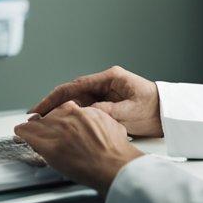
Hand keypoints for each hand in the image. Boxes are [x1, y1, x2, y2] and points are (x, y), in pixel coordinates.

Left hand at [13, 102, 143, 194]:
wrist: (113, 164)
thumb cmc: (115, 150)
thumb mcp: (111, 125)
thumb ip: (98, 120)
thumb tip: (95, 123)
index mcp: (82, 110)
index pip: (63, 107)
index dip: (59, 116)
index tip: (58, 121)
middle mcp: (67, 116)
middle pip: (49, 114)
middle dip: (46, 122)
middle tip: (44, 129)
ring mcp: (56, 129)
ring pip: (36, 122)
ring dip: (33, 127)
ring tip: (27, 130)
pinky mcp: (47, 144)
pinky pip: (27, 133)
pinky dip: (23, 133)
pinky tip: (19, 133)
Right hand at [29, 66, 162, 137]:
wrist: (167, 115)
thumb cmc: (153, 108)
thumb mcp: (130, 111)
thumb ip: (107, 111)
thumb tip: (85, 114)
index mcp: (109, 78)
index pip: (75, 86)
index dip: (55, 97)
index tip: (40, 108)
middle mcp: (104, 83)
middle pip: (71, 93)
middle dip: (52, 105)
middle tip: (35, 117)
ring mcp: (105, 93)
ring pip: (76, 102)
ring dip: (61, 111)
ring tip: (44, 123)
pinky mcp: (107, 104)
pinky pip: (85, 109)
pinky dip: (73, 116)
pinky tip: (63, 124)